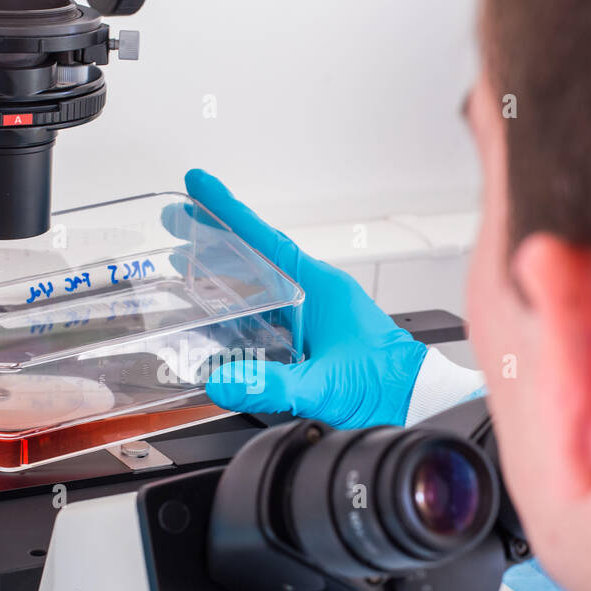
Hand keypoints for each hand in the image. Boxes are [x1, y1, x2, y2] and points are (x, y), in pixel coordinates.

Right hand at [182, 169, 427, 428]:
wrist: (414, 405)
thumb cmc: (386, 386)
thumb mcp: (325, 386)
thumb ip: (273, 384)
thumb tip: (224, 380)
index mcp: (321, 289)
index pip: (265, 240)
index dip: (228, 212)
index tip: (199, 186)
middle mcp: (314, 296)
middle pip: (253, 256)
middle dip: (213, 238)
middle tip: (176, 222)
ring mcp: (312, 316)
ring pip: (257, 285)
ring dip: (221, 274)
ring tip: (184, 264)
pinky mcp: (310, 339)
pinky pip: (265, 315)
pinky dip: (236, 310)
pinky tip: (215, 321)